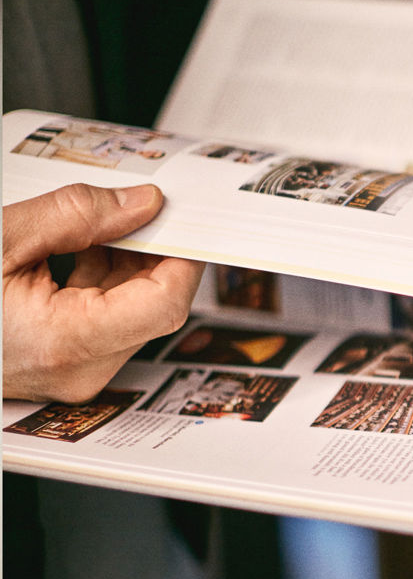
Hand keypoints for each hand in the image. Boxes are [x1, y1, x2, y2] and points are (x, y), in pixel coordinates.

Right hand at [4, 183, 204, 402]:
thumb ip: (76, 214)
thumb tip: (140, 203)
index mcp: (65, 341)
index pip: (166, 303)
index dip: (183, 257)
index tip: (182, 220)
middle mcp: (77, 370)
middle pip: (153, 306)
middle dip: (150, 253)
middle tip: (135, 208)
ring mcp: (72, 375)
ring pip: (131, 312)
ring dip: (123, 264)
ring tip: (91, 227)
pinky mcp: (62, 368)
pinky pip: (105, 321)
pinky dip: (100, 281)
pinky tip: (74, 251)